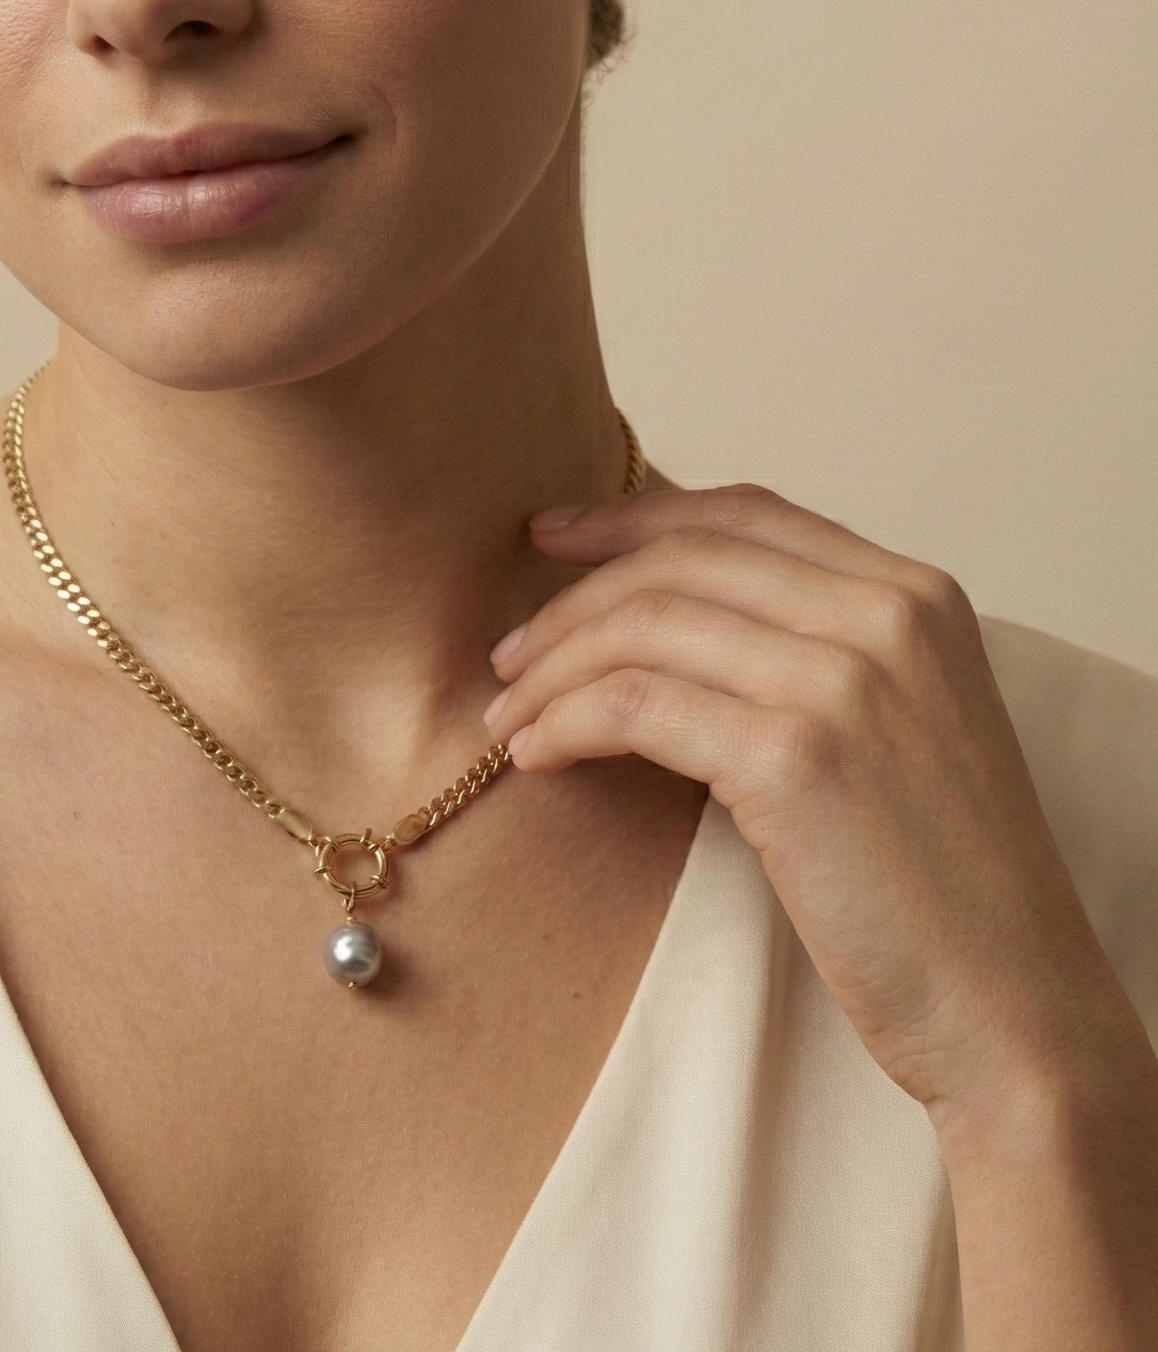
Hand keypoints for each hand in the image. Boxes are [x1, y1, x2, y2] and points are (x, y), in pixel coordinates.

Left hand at [482, 483, 1134, 1127]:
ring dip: (553, 669)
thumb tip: (668, 621)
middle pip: (681, 559)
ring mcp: (842, 679)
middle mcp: (885, 614)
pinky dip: (567, 722)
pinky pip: (636, 705)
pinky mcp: (793, 756)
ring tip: (508, 717)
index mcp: (917, 594)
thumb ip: (816, 652)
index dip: (632, 517)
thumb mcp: (903, 726)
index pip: (743, 515)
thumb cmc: (943, 886)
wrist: (1014, 1007)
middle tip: (509, 651)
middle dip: (574, 597)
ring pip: (645, 626)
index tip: (552, 536)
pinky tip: (536, 755)